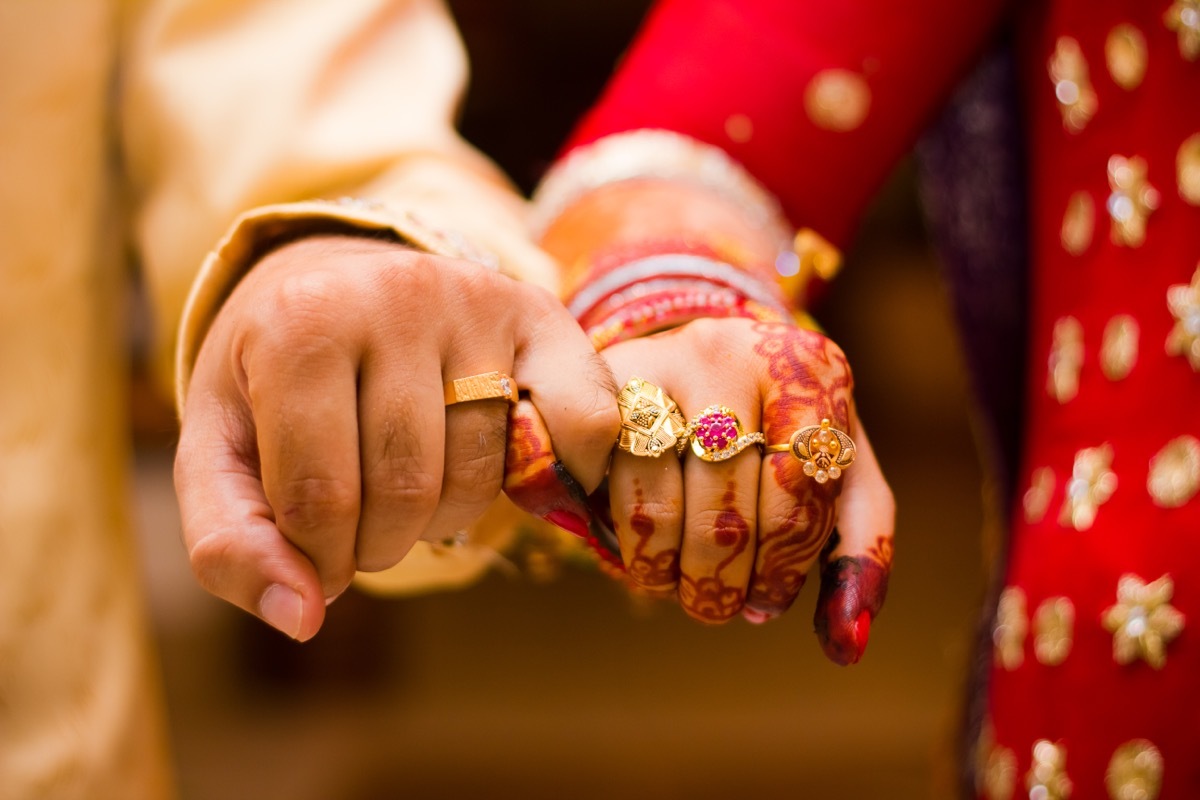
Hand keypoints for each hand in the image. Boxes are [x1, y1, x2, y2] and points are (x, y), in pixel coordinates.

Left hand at [175, 235, 617, 639]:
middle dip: (380, 544)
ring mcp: (477, 301)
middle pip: (406, 487)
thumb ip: (231, 542)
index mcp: (300, 325)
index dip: (317, 559)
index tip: (315, 556)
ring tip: (414, 496)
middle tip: (363, 530)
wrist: (331, 275)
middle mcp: (395, 295)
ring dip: (449, 519)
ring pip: (484, 470)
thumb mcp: (218, 448)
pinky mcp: (538, 314)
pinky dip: (567, 473)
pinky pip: (582, 419)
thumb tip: (301, 620)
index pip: (319, 496)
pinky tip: (521, 483)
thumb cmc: (271, 376)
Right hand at [600, 317, 893, 663]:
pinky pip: (602, 486)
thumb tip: (846, 643)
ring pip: (656, 501)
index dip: (780, 566)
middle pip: (725, 504)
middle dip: (720, 578)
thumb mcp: (837, 478)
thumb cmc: (785, 434)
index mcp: (809, 371)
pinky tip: (639, 548)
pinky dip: (616, 534)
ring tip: (677, 586)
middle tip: (718, 605)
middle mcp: (733, 352)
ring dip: (665, 567)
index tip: (766, 602)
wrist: (708, 362)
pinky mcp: (600, 382)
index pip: (796, 489)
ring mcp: (660, 361)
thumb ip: (857, 555)